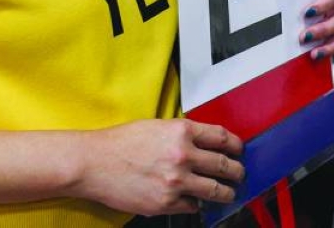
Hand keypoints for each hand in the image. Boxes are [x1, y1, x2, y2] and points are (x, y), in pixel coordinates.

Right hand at [79, 119, 243, 215]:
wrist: (94, 163)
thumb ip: (182, 134)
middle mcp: (182, 156)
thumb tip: (204, 143)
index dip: (236, 145)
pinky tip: (195, 201)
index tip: (239, 150)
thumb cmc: (120, 143)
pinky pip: (193, 207)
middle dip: (237, 171)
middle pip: (224, 165)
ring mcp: (175, 182)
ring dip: (226, 192)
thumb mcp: (156, 126)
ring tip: (228, 193)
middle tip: (239, 173)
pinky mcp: (165, 203)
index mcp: (181, 132)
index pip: (222, 138)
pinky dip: (196, 204)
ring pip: (215, 190)